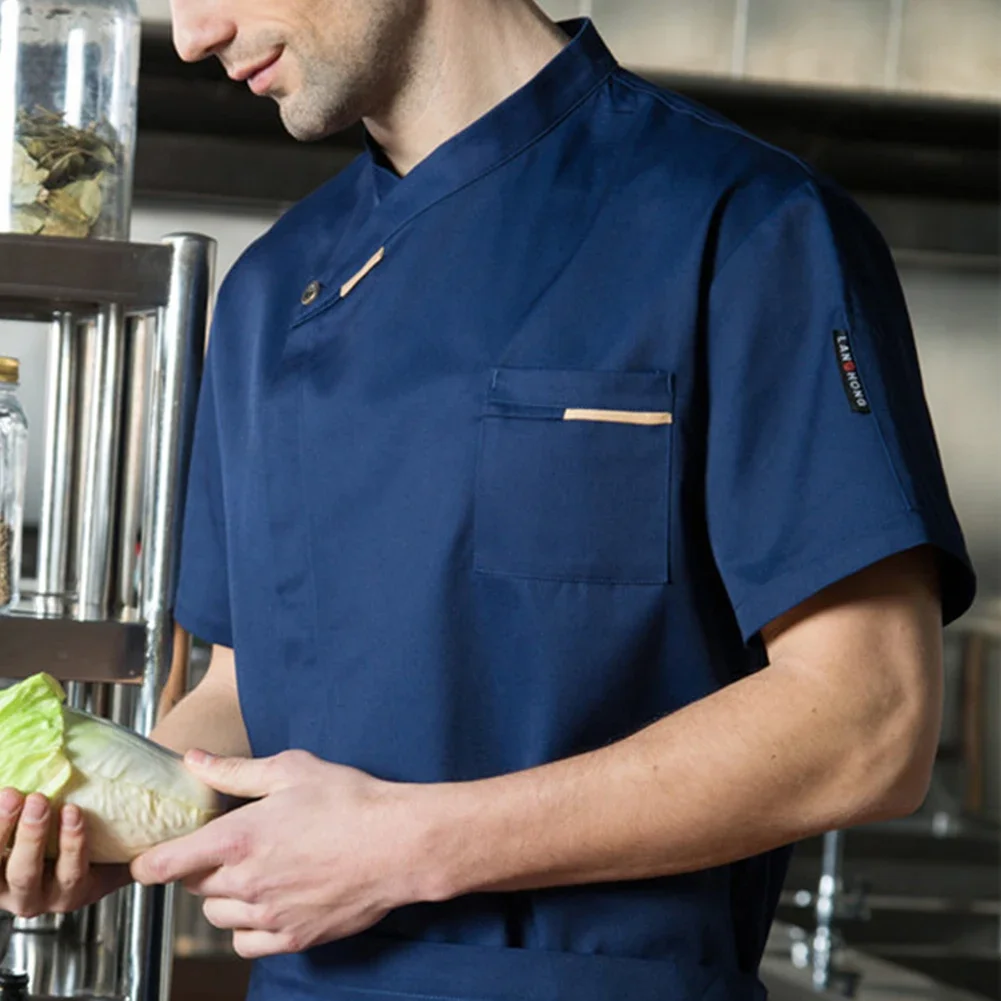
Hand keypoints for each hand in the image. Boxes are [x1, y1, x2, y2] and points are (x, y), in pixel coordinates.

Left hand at [0, 789, 131, 917]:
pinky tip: (0, 800)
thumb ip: (135, 835)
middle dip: (31, 835)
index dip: (71, 844)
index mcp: (73, 892)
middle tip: (38, 800)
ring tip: (12, 796)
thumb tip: (169, 798)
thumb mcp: (117, 847)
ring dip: (2, 829)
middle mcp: (35, 898)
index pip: (72, 873)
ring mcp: (5, 890)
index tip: (74, 811)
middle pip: (28, 872)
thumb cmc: (98, 842)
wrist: (62, 848)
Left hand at [131, 750, 429, 958]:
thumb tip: (194, 760)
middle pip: (193, 887)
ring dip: (222, 896)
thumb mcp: (291, 770)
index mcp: (238, 838)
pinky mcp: (293, 937)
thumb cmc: (350, 800)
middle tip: (227, 846)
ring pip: (216, 916)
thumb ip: (235, 770)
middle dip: (199, 867)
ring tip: (251, 871)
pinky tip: (268, 901)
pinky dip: (247, 925)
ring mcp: (268, 915)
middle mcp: (245, 882)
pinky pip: (246, 942)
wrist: (398, 843)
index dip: (149, 861)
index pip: (165, 865)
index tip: (150, 857)